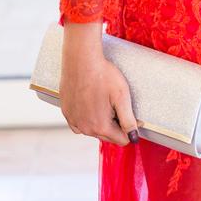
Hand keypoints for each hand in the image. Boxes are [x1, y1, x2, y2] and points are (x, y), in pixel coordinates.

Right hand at [60, 23, 138, 145]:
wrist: (81, 60)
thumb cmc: (104, 76)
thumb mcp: (122, 97)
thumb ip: (128, 120)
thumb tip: (134, 138)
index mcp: (100, 127)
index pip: (121, 139)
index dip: (131, 128)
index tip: (133, 114)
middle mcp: (84, 128)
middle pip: (107, 135)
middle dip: (116, 125)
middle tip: (119, 104)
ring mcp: (73, 121)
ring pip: (93, 130)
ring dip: (102, 121)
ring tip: (106, 101)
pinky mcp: (66, 112)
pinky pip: (80, 123)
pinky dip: (88, 117)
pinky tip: (92, 104)